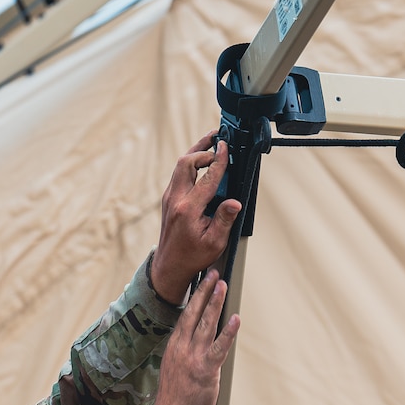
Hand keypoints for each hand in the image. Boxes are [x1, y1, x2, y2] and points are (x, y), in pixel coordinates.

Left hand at [151, 131, 242, 303]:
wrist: (170, 266)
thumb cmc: (192, 256)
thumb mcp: (215, 242)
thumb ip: (224, 219)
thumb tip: (234, 202)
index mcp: (188, 209)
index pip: (207, 178)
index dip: (219, 160)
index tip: (227, 147)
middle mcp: (175, 200)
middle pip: (186, 162)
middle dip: (202, 148)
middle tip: (218, 139)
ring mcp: (169, 198)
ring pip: (180, 166)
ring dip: (195, 153)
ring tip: (211, 143)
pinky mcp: (169, 199)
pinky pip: (178, 174)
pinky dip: (191, 164)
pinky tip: (202, 162)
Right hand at [156, 272, 240, 404]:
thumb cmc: (174, 398)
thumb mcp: (174, 368)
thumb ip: (184, 353)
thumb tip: (193, 345)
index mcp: (175, 346)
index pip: (185, 315)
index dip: (194, 297)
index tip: (200, 281)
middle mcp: (183, 347)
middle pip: (194, 313)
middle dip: (204, 291)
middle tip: (213, 273)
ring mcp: (194, 357)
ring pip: (206, 324)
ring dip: (214, 303)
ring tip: (222, 285)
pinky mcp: (206, 370)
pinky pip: (219, 347)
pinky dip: (228, 332)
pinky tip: (236, 319)